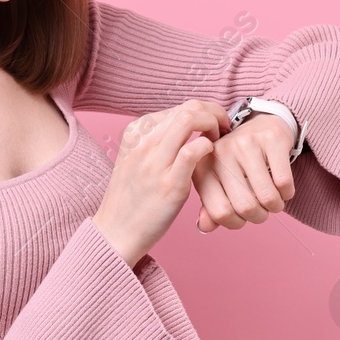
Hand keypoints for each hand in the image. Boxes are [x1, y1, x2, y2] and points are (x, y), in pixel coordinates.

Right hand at [93, 100, 230, 267]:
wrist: (115, 233)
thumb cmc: (131, 198)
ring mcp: (155, 161)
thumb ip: (157, 141)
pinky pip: (194, 150)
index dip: (203, 112)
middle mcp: (143, 141)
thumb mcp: (135, 159)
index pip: (178, 107)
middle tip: (224, 129)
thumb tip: (187, 125)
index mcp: (135, 132)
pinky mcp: (169, 183)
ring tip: (220, 140)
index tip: (213, 126)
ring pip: (189, 119)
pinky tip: (211, 158)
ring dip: (214, 125)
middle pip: (187, 107)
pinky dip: (209, 147)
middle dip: (214, 113)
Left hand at [194, 112, 295, 231]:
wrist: (260, 124)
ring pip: (267, 196)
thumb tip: (204, 227)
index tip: (243, 219)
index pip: (219, 212)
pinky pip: (283, 182)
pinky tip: (283, 188)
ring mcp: (245, 143)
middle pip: (245, 207)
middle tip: (263, 211)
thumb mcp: (219, 181)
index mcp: (203, 168)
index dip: (235, 224)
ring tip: (274, 201)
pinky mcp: (271, 139)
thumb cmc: (238, 161)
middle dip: (259, 216)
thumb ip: (210, 207)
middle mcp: (220, 153)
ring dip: (276, 206)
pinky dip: (287, 193)